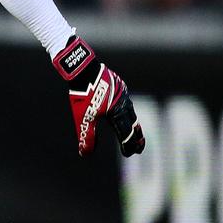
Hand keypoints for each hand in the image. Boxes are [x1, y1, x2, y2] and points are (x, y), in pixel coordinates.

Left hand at [53, 36, 144, 157]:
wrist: (83, 69)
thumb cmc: (83, 94)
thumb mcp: (83, 117)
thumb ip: (87, 136)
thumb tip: (85, 153)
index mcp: (118, 113)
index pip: (126, 133)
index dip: (128, 145)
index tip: (129, 153)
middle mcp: (124, 103)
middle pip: (133, 123)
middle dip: (136, 136)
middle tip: (140, 147)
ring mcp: (122, 92)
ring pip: (130, 110)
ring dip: (132, 121)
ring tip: (132, 129)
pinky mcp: (117, 83)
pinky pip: (124, 99)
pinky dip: (125, 108)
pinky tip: (121, 108)